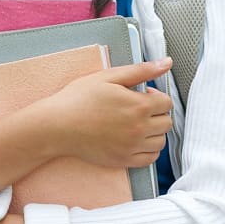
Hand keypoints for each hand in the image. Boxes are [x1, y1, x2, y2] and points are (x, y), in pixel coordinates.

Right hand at [40, 58, 173, 167]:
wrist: (57, 126)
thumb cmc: (79, 98)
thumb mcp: (109, 77)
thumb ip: (142, 70)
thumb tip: (167, 63)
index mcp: (138, 106)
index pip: (167, 103)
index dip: (156, 96)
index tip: (142, 94)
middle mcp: (139, 129)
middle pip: (166, 122)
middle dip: (156, 113)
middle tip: (137, 108)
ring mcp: (132, 147)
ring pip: (160, 142)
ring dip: (154, 131)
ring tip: (136, 123)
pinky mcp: (123, 160)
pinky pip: (150, 159)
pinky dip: (148, 149)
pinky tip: (134, 139)